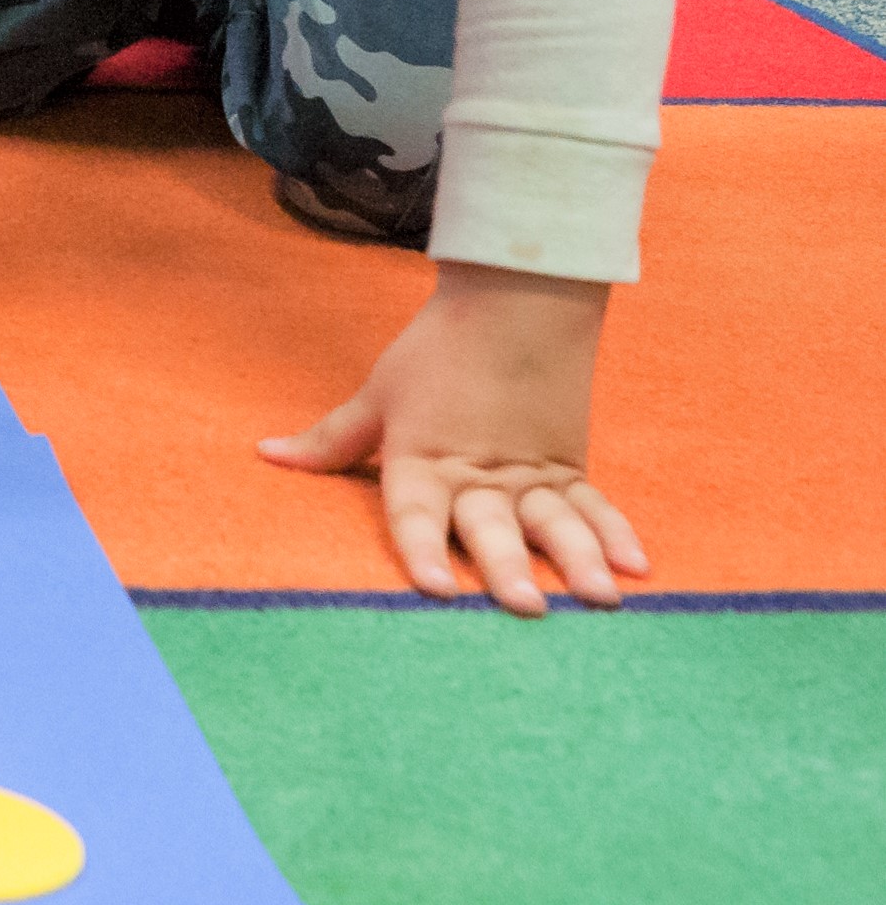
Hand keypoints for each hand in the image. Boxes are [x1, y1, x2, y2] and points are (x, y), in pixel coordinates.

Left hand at [262, 261, 643, 615]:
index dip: (420, 548)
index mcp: (422, 457)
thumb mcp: (377, 396)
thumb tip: (268, 456)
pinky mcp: (569, 465)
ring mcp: (530, 472)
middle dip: (507, 565)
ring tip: (598, 599)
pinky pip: (595, 504)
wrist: (513, 298)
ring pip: (554, 520)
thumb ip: (332, 440)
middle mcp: (478, 472)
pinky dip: (617, 533)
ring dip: (576, 559)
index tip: (432, 587)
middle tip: (525, 606)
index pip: (414, 511)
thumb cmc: (435, 352)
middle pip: (491, 523)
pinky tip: (637, 567)